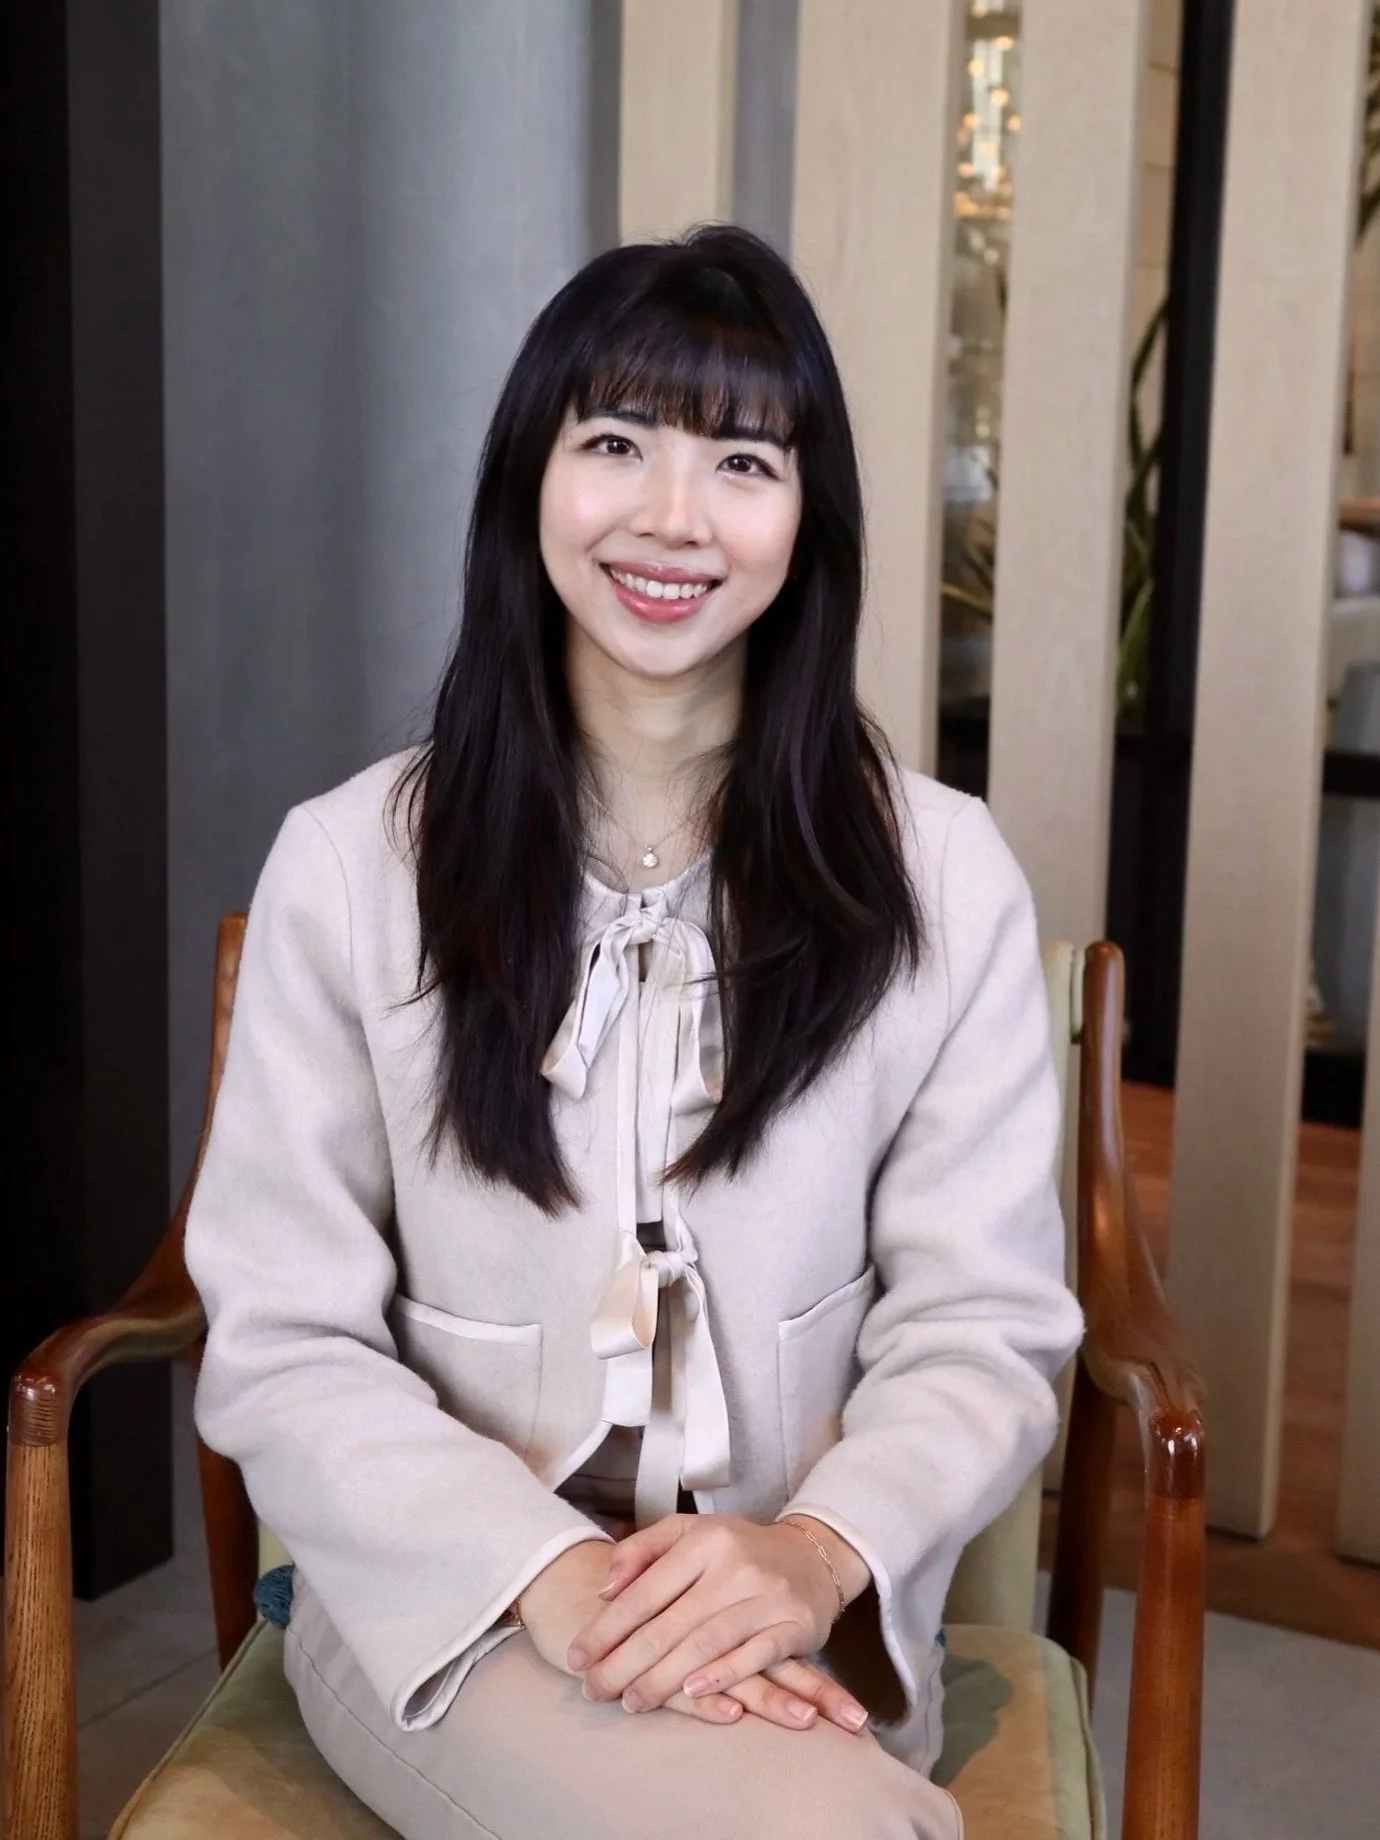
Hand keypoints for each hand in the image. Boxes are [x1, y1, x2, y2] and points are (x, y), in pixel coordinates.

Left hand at [566, 1513, 870, 1717]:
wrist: (814, 1555)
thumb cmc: (738, 1549)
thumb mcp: (690, 1532)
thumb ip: (642, 1551)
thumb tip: (605, 1589)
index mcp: (704, 1540)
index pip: (644, 1591)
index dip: (607, 1627)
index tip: (578, 1656)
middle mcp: (735, 1565)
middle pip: (669, 1624)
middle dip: (624, 1663)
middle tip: (594, 1690)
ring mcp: (767, 1596)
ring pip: (705, 1643)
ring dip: (663, 1678)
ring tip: (631, 1701)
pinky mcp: (795, 1625)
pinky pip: (754, 1655)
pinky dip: (722, 1675)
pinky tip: (691, 1691)